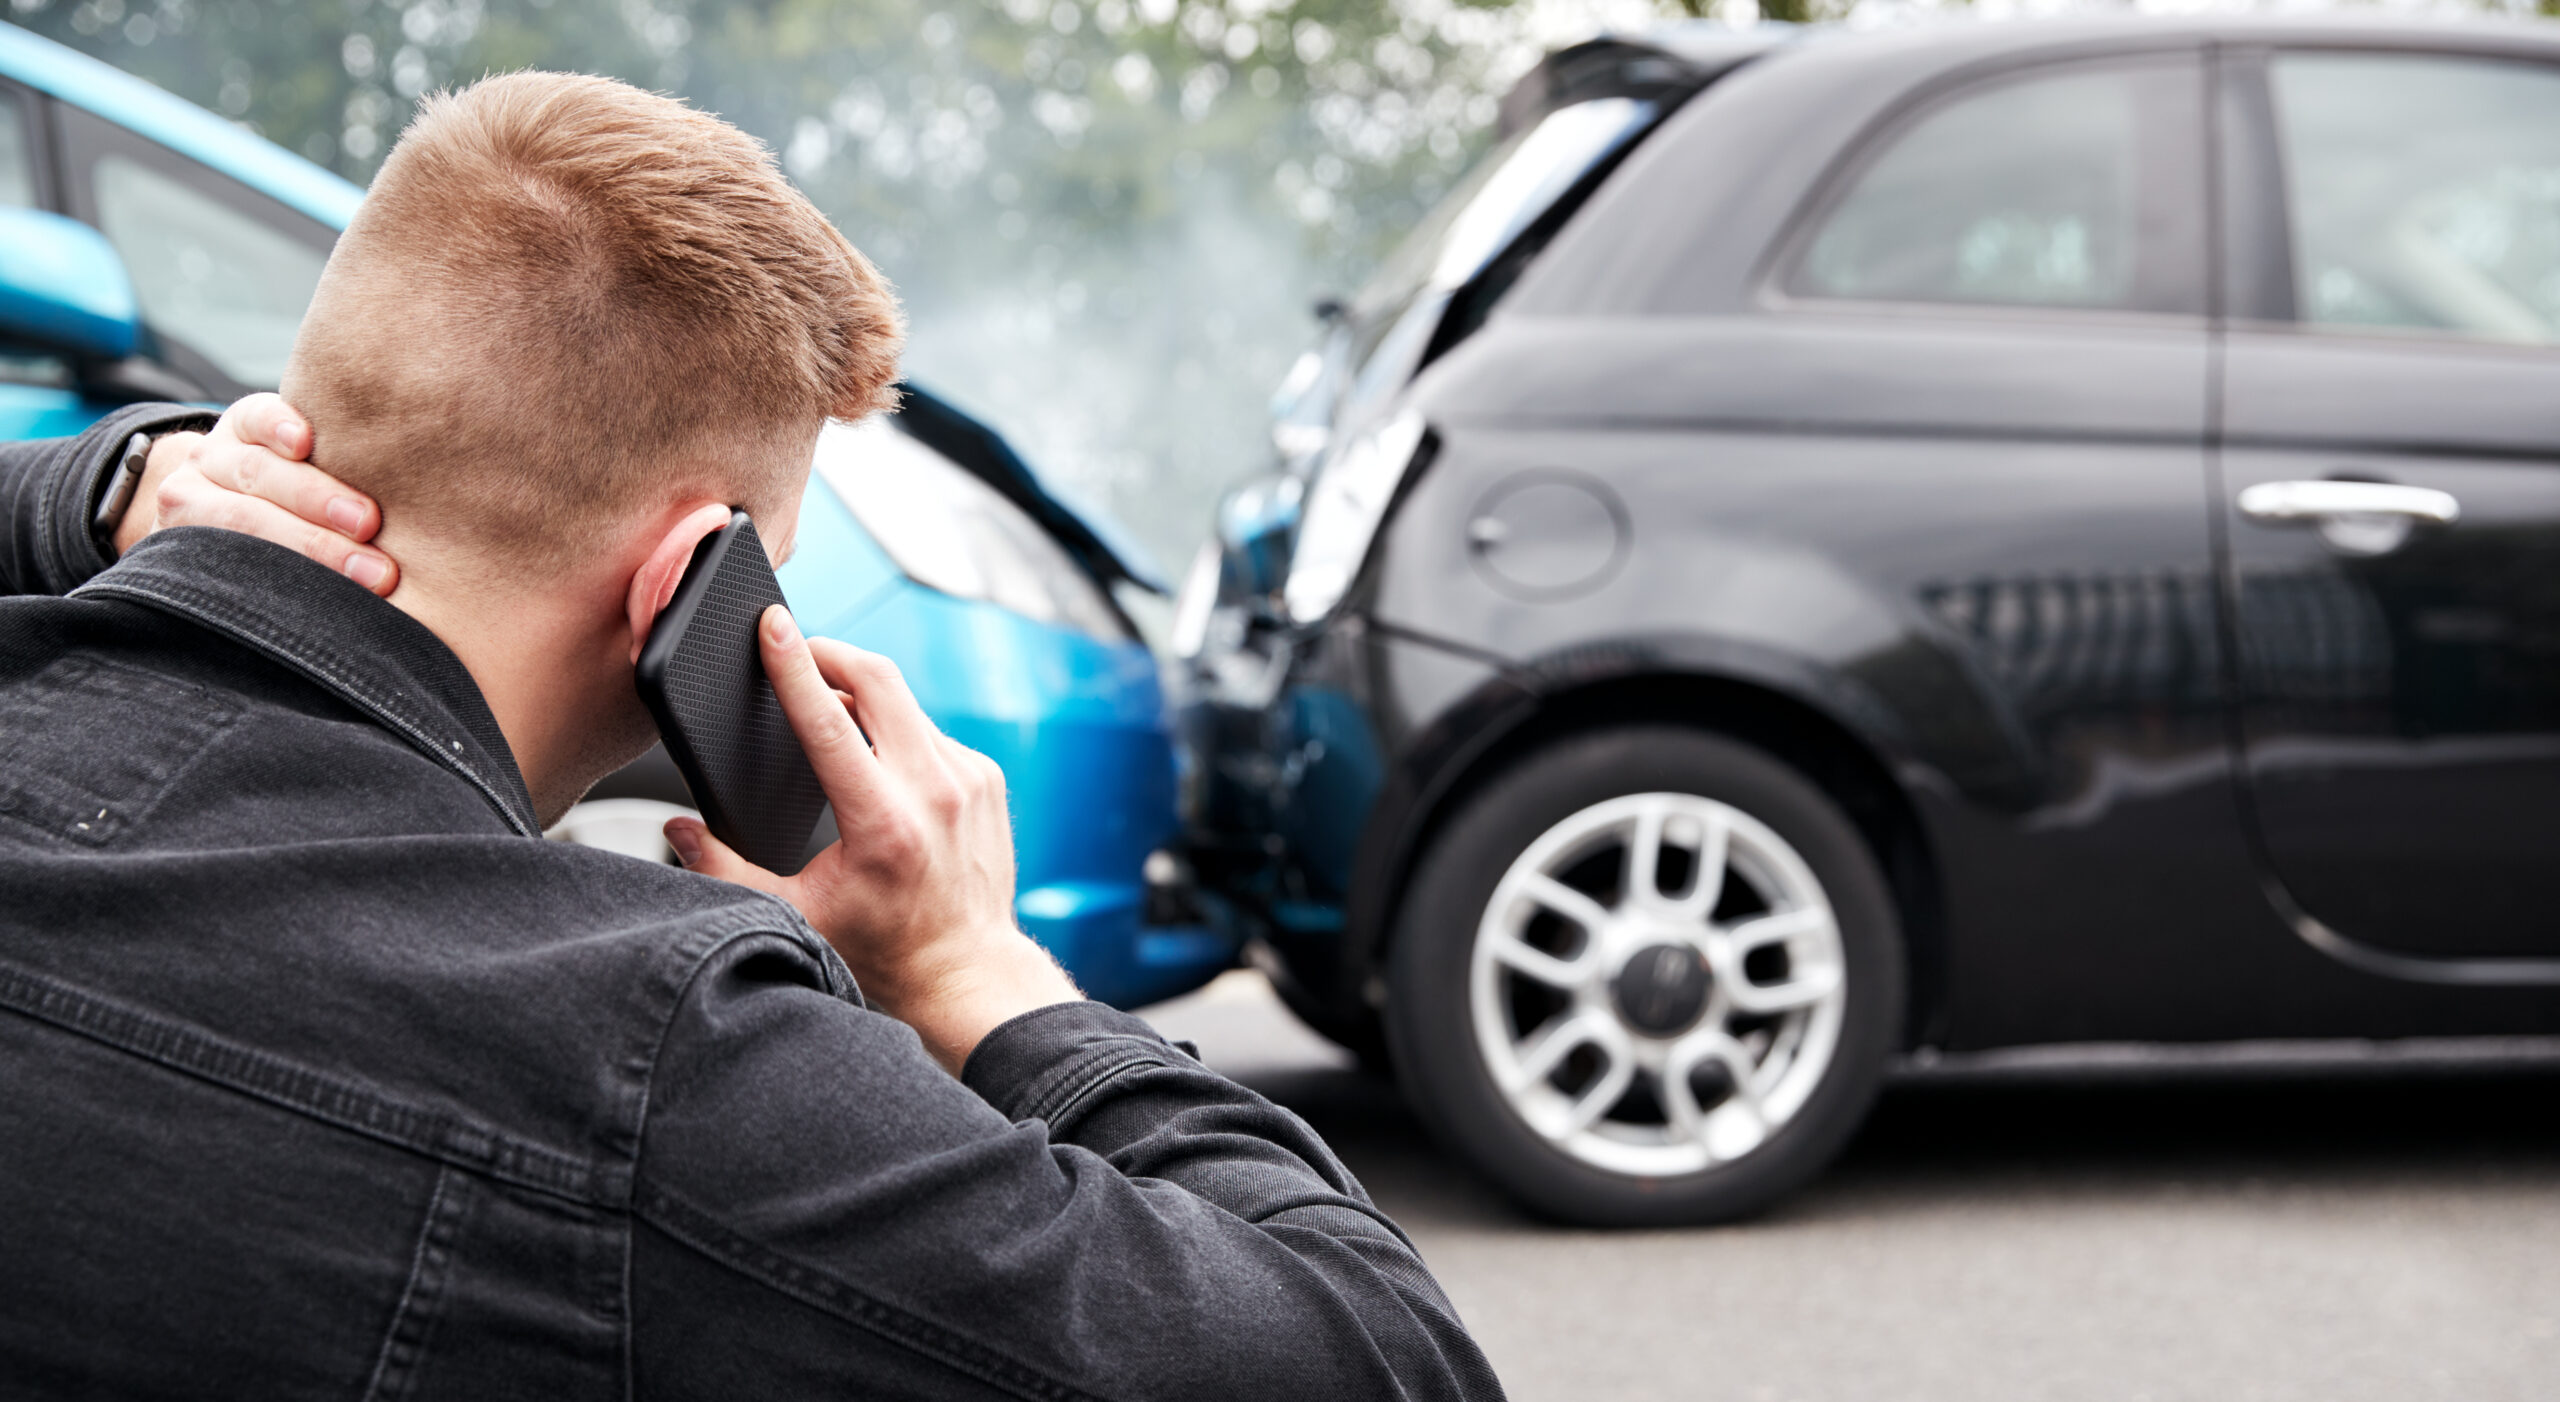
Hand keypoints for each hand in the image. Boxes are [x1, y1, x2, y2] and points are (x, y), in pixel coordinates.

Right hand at [122, 393, 398, 595]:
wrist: (221, 515)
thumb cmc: (300, 486)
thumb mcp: (309, 458)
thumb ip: (347, 455)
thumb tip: (435, 454)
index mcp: (246, 426)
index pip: (258, 418)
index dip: (279, 426)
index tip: (306, 442)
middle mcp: (213, 461)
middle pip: (259, 475)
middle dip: (316, 501)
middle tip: (371, 526)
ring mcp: (191, 506)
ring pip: (242, 522)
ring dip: (309, 547)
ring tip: (374, 575)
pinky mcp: (185, 550)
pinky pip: (222, 564)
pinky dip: (264, 577)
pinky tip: (299, 592)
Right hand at [665, 605, 1079, 1072]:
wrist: (966, 969)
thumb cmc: (883, 948)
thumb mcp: (793, 914)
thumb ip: (725, 869)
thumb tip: (678, 827)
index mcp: (883, 822)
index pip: (830, 721)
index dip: (794, 666)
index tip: (773, 624)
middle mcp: (933, 791)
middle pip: (879, 681)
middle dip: (831, 653)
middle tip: (795, 648)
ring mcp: (968, 780)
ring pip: (906, 701)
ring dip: (863, 692)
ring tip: (826, 703)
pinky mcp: (986, 778)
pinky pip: (930, 729)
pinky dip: (896, 727)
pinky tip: (875, 749)